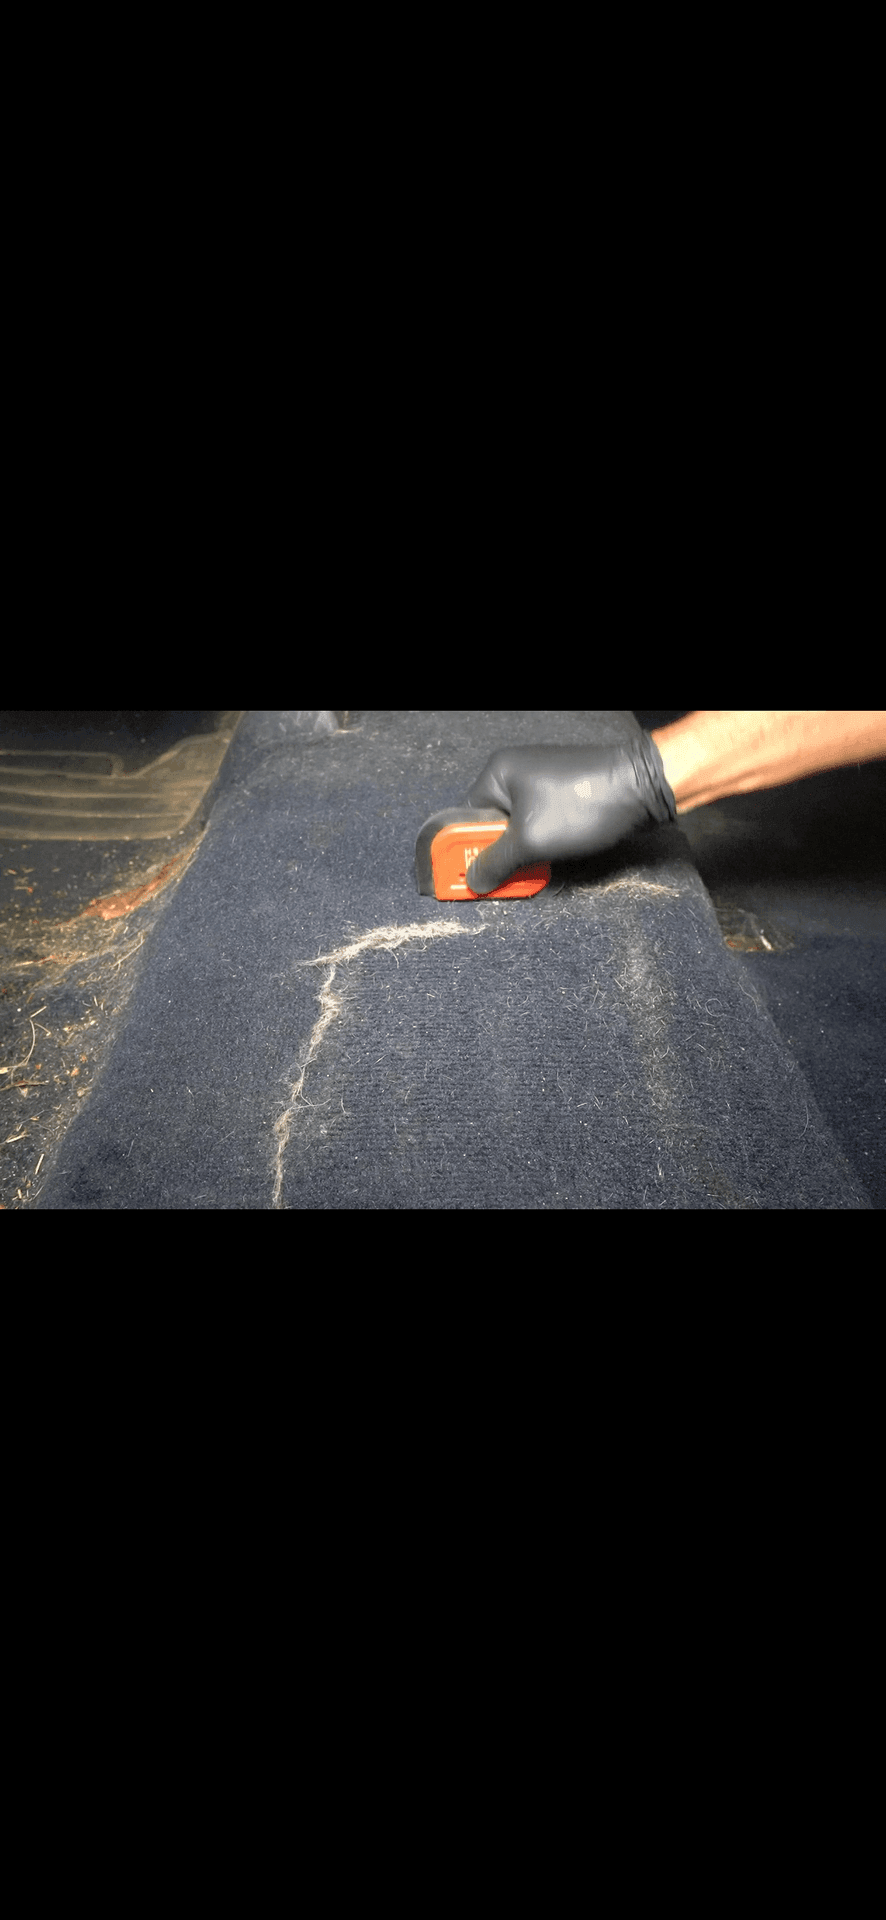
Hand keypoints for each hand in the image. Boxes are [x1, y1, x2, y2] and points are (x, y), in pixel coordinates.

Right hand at [464, 738, 675, 894]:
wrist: (643, 789)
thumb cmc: (581, 807)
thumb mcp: (530, 841)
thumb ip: (496, 863)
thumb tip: (472, 881)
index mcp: (498, 774)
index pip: (467, 818)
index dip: (467, 849)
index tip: (469, 877)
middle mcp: (517, 773)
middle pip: (493, 826)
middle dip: (501, 855)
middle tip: (506, 880)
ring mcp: (544, 784)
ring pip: (520, 829)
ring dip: (525, 855)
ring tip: (536, 871)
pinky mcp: (566, 796)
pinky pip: (542, 825)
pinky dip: (544, 846)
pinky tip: (552, 862)